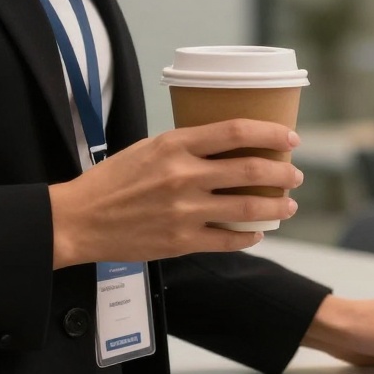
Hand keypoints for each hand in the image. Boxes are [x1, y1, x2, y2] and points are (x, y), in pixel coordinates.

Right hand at [48, 119, 304, 268]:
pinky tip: (257, 233)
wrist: (78, 219)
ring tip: (288, 205)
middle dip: (283, 174)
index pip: (236, 132)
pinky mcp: (182, 241)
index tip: (290, 139)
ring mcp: (185, 211)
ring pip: (249, 208)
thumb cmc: (112, 181)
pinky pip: (230, 240)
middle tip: (295, 176)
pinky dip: (250, 236)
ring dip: (276, 207)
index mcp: (175, 146)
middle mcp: (184, 176)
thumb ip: (186, 147)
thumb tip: (228, 146)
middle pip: (251, 171)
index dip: (271, 134)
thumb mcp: (148, 148)